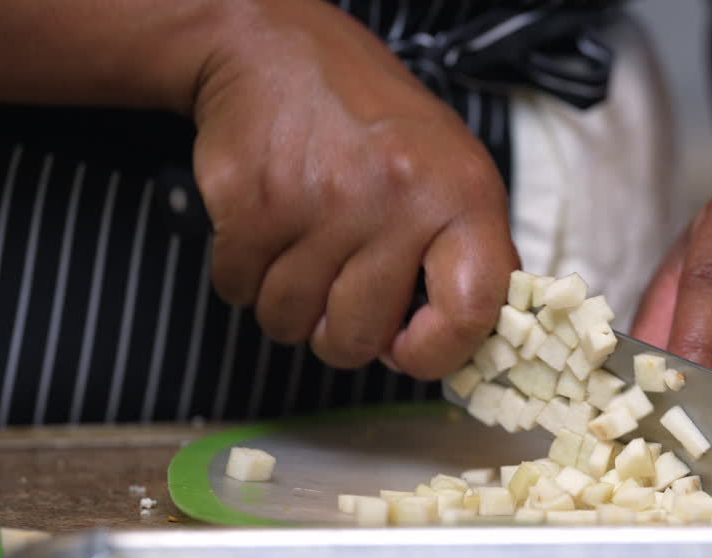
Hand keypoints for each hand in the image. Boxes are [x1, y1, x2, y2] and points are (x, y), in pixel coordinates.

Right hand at [192, 0, 516, 376]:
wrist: (276, 51)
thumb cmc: (375, 124)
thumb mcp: (455, 171)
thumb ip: (470, 255)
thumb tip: (468, 341)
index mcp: (463, 197)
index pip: (471, 312)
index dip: (437, 352)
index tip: (412, 347)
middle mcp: (398, 199)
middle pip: (358, 338)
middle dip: (342, 332)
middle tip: (342, 290)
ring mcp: (321, 203)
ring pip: (291, 323)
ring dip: (290, 306)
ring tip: (305, 254)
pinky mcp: (252, 204)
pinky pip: (240, 292)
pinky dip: (245, 278)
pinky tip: (268, 234)